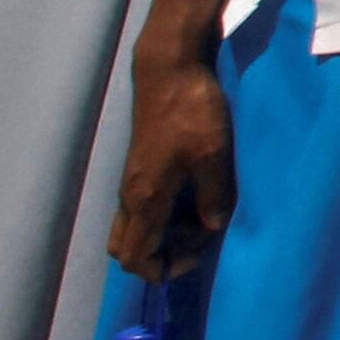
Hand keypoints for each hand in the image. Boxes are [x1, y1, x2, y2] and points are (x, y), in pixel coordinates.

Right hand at [112, 48, 237, 278]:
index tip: (195, 255)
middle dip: (157, 256)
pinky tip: (195, 199)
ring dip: (161, 234)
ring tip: (201, 219)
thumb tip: (213, 226)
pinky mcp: (140, 166)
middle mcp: (130, 196)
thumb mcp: (213, 154)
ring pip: (132, 227)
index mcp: (144, 199)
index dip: (160, 270)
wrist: (169, 69)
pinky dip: (161, 216)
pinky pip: (141, 208)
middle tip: (197, 240)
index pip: (133, 257)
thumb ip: (214, 195)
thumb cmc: (191, 110)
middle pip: (125, 247)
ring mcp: (132, 181)